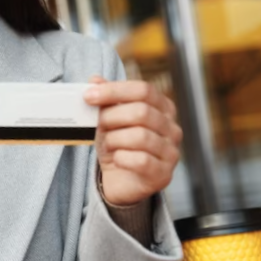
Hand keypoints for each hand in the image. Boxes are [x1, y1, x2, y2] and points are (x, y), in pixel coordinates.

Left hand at [84, 77, 182, 206]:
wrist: (120, 180)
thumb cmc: (118, 145)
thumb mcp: (109, 119)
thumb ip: (106, 98)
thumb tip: (94, 79)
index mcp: (163, 108)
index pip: (143, 90)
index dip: (114, 90)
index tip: (88, 96)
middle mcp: (172, 128)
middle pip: (142, 111)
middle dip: (112, 117)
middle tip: (98, 125)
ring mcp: (171, 152)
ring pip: (141, 136)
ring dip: (115, 139)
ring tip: (108, 144)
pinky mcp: (163, 174)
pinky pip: (142, 161)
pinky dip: (122, 158)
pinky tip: (117, 159)